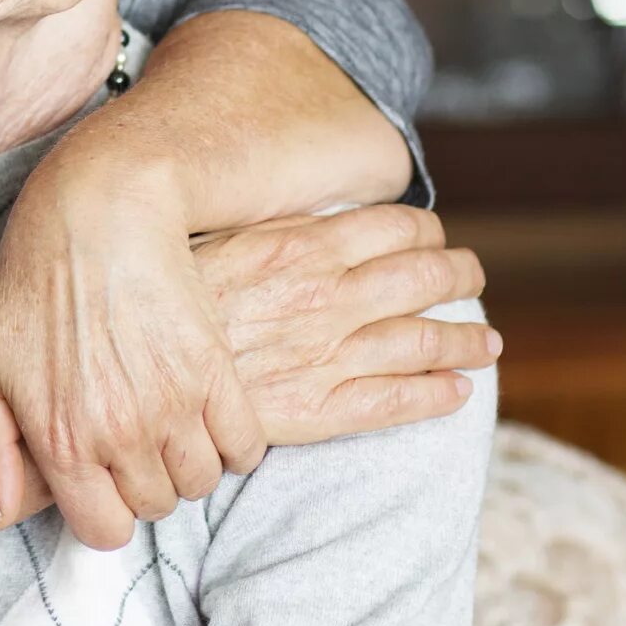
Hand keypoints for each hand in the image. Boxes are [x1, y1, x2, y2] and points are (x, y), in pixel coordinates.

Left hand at [0, 169, 264, 550]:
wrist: (98, 212)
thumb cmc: (31, 281)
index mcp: (61, 440)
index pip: (105, 531)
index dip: (107, 512)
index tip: (106, 482)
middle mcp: (119, 434)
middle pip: (156, 506)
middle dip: (146, 481)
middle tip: (136, 440)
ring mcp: (173, 405)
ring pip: (201, 481)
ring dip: (189, 462)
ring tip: (171, 424)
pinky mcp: (216, 372)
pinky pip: (245, 446)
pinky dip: (233, 441)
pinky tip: (209, 412)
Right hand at [195, 206, 495, 447]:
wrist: (137, 368)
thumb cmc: (166, 298)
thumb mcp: (216, 240)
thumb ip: (274, 232)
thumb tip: (315, 217)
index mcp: (302, 247)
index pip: (394, 228)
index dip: (426, 231)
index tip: (435, 236)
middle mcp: (327, 297)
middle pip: (423, 278)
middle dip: (459, 275)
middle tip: (473, 276)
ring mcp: (328, 354)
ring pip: (424, 341)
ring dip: (467, 340)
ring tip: (487, 343)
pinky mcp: (318, 407)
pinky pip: (396, 401)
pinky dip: (436, 394)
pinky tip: (456, 392)